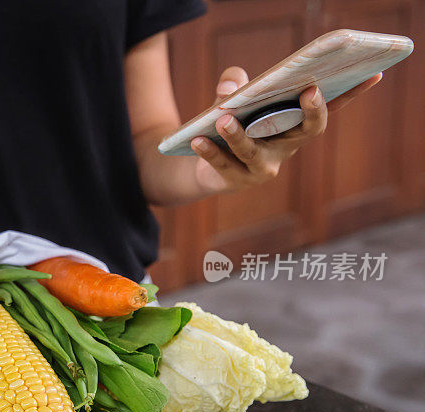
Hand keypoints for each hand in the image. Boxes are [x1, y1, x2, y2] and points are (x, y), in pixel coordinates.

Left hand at [191, 66, 382, 192]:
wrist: (205, 167)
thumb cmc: (230, 124)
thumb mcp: (232, 98)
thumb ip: (233, 83)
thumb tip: (230, 88)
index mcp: (294, 126)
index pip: (327, 109)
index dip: (351, 94)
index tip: (371, 73)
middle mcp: (285, 148)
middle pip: (305, 132)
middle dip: (310, 113)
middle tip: (309, 91)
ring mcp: (262, 167)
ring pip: (253, 152)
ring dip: (238, 134)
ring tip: (223, 118)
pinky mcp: (235, 180)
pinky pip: (222, 164)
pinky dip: (209, 151)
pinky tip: (196, 140)